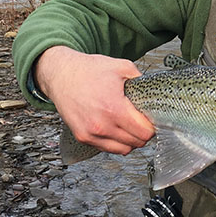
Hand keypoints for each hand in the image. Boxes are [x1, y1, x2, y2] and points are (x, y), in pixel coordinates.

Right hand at [34, 46, 154, 154]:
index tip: (151, 119)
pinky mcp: (83, 137)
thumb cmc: (89, 70)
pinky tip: (116, 128)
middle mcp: (102, 125)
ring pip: (123, 150)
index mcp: (114, 108)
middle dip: (143, 133)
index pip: (144, 132)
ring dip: (131, 140)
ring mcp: (91, 134)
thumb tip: (154, 94)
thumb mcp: (122, 67)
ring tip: (130, 126)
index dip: (152, 126)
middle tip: (142, 121)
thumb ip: (141, 80)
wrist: (61, 74)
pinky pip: (108, 148)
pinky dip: (116, 142)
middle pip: (137, 143)